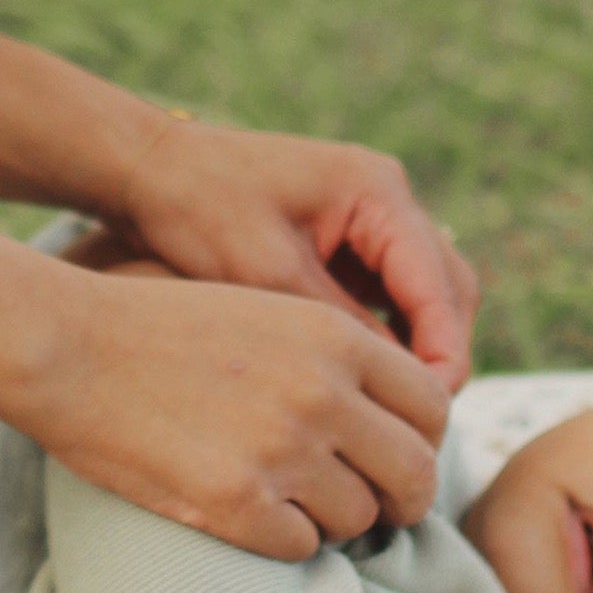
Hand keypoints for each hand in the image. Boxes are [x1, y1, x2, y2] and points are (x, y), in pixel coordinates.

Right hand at [16, 269, 451, 557]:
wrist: (67, 348)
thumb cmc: (156, 328)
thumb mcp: (265, 312)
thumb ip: (332, 355)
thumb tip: (389, 415)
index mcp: (336, 338)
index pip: (433, 405)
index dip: (424, 440)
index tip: (398, 457)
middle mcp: (323, 394)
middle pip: (415, 473)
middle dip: (403, 500)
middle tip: (378, 510)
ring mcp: (282, 450)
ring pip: (359, 519)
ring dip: (334, 522)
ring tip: (290, 502)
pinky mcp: (237, 502)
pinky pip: (302, 548)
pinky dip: (283, 541)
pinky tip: (248, 516)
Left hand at [105, 118, 479, 390]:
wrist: (146, 172)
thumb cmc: (199, 212)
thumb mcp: (270, 277)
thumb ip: (340, 327)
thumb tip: (398, 387)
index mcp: (377, 192)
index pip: (439, 285)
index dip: (443, 353)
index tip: (430, 410)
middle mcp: (384, 198)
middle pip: (446, 289)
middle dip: (440, 354)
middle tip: (419, 420)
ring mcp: (366, 217)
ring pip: (422, 295)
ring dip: (417, 348)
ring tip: (395, 410)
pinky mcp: (342, 240)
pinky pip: (385, 294)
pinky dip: (384, 337)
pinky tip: (363, 384)